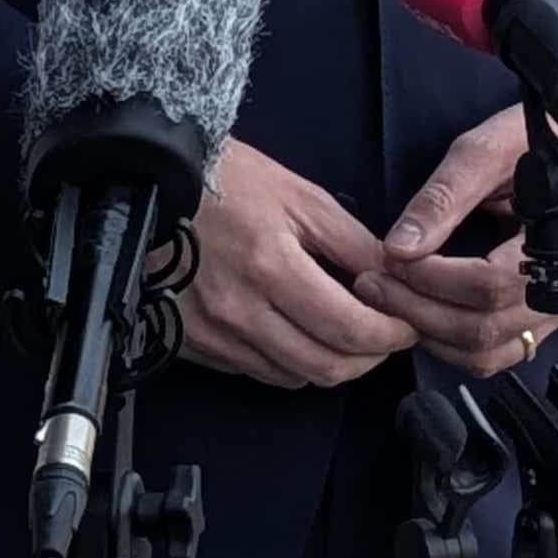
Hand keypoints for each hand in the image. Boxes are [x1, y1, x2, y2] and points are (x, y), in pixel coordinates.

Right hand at [180, 141, 419, 389]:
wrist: (152, 183)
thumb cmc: (228, 179)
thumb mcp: (299, 196)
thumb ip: (352, 242)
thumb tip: (394, 279)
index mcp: (270, 266)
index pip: (347, 329)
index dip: (388, 336)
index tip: (406, 325)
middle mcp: (239, 310)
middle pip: (323, 366)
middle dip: (367, 358)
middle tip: (384, 337)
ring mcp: (211, 334)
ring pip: (291, 377)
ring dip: (329, 363)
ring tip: (345, 334)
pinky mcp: (192, 344)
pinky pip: (255, 372)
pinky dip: (288, 362)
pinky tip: (298, 334)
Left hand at [358, 110, 557, 378]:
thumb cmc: (533, 145)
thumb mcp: (485, 150)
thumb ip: (444, 197)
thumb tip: (400, 246)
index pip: (491, 284)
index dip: (432, 278)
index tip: (389, 258)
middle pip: (483, 327)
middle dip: (418, 309)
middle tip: (372, 283)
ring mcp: (556, 313)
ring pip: (484, 352)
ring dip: (429, 333)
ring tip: (389, 299)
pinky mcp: (538, 323)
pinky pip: (491, 355)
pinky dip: (449, 345)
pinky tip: (420, 314)